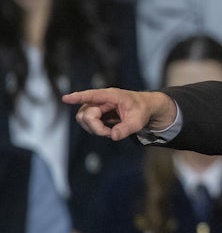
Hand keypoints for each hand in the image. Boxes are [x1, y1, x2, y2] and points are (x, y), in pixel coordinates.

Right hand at [61, 88, 176, 140]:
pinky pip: (88, 123)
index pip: (93, 96)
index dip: (79, 97)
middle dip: (95, 127)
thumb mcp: (138, 120)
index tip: (66, 98)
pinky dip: (96, 129)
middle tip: (110, 133)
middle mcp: (101, 99)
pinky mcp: (95, 113)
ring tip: (110, 131)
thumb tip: (114, 136)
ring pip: (83, 119)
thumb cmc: (142, 110)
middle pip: (85, 114)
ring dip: (94, 129)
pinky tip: (108, 130)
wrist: (145, 107)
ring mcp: (96, 106)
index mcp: (112, 96)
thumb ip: (126, 128)